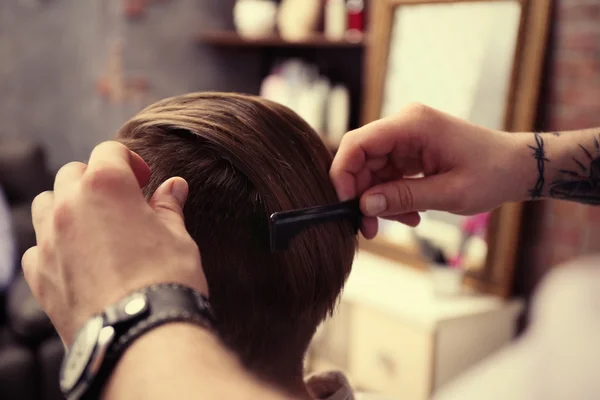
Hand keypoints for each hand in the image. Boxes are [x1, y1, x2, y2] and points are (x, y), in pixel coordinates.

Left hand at [22, 141, 207, 345]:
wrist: (140, 334)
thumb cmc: (165, 279)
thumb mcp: (177, 236)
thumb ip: (169, 207)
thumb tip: (174, 186)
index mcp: (107, 186)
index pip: (110, 151)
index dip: (130, 161)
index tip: (145, 180)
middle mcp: (69, 206)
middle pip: (73, 174)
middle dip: (97, 180)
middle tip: (122, 202)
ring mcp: (49, 240)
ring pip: (45, 203)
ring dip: (66, 205)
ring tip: (92, 225)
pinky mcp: (38, 274)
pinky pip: (36, 246)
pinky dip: (53, 244)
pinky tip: (76, 259)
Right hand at [330, 104, 526, 238]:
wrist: (517, 168)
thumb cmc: (493, 174)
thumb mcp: (449, 193)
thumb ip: (404, 197)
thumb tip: (364, 205)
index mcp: (412, 124)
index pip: (358, 143)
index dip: (343, 173)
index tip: (344, 205)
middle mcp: (404, 126)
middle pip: (361, 158)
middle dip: (360, 194)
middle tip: (367, 228)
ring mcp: (406, 138)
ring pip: (371, 170)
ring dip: (377, 200)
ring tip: (398, 223)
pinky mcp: (410, 152)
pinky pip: (387, 175)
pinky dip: (391, 197)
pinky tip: (410, 214)